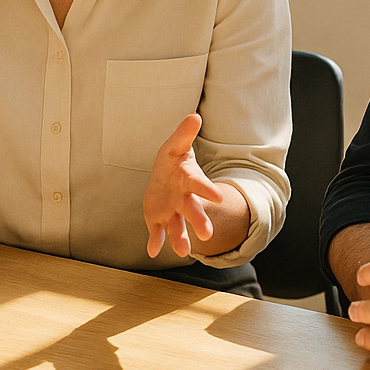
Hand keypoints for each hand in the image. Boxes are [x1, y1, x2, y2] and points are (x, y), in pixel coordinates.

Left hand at [142, 113, 222, 257]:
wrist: (166, 180)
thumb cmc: (174, 161)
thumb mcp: (176, 145)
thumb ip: (184, 134)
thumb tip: (194, 116)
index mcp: (188, 180)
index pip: (199, 184)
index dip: (207, 190)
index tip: (217, 197)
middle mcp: (184, 199)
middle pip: (192, 210)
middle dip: (199, 221)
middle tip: (207, 235)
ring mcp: (172, 211)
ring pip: (177, 226)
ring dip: (180, 239)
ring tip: (182, 252)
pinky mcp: (158, 220)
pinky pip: (157, 232)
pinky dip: (155, 242)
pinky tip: (152, 251)